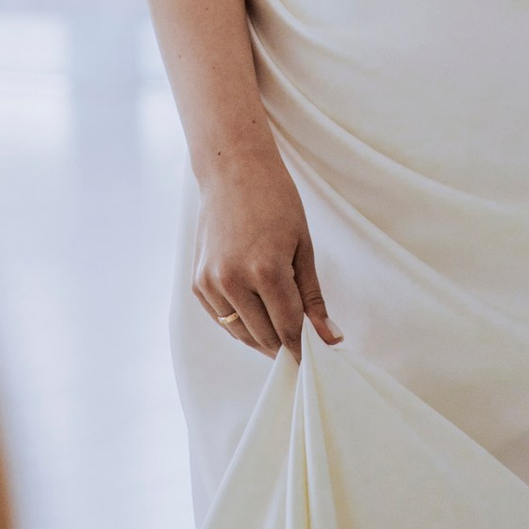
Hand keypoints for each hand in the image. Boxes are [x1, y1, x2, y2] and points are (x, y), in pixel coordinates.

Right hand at [192, 138, 338, 357]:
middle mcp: (233, 281)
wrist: (232, 169)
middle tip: (303, 342)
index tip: (316, 359)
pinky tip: (256, 313)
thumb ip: (313, 297)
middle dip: (286, 345)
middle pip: (265, 337)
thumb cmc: (275, 200)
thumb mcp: (303, 246)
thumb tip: (330, 338)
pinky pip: (222, 320)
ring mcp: (211, 283)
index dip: (305, 348)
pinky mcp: (197, 283)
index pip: (289, 329)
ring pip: (241, 334)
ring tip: (280, 327)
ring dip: (263, 338)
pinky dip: (240, 324)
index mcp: (266, 271)